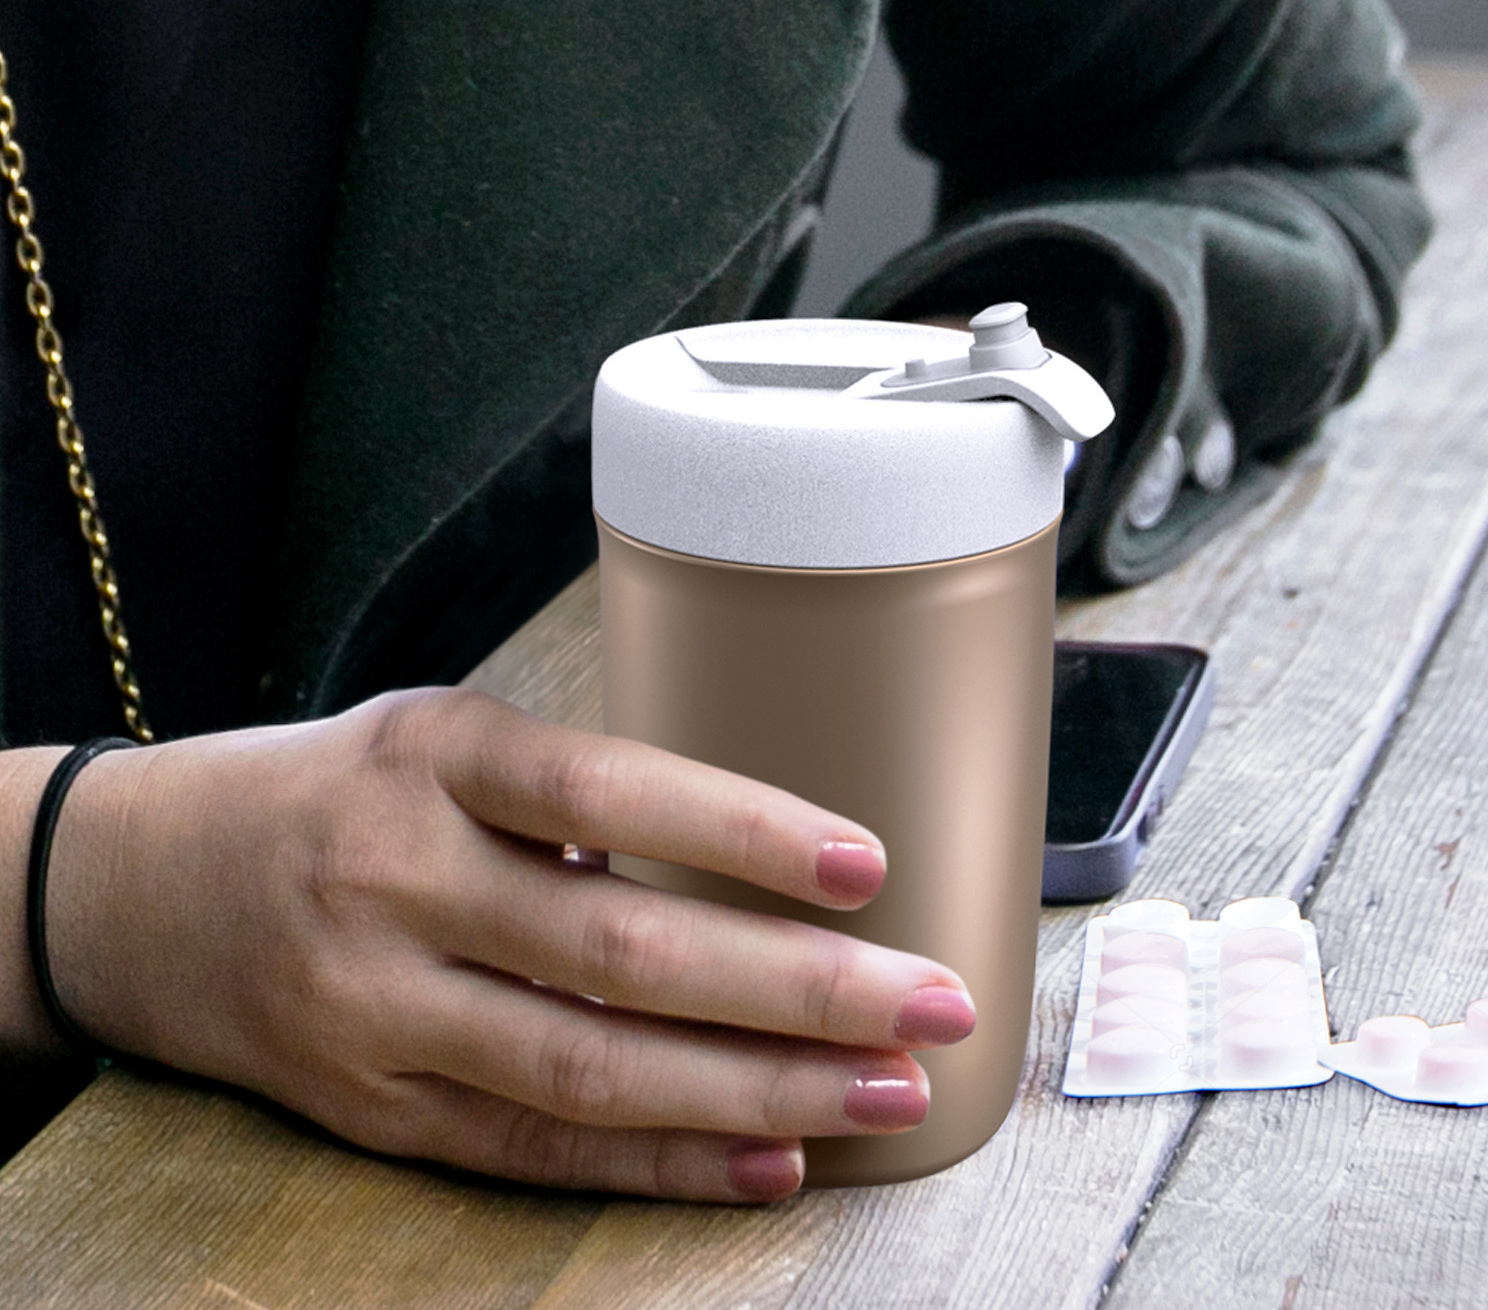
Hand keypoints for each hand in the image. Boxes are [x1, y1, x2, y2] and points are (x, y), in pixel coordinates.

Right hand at [39, 688, 974, 1201]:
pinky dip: (664, 1159)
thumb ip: (583, 794)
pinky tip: (771, 1161)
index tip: (865, 863)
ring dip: (757, 1092)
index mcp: (432, 756)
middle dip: (798, 989)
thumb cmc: (346, 792)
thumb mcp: (443, 738)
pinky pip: (537, 1146)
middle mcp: (398, 880)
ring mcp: (376, 1008)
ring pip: (590, 1068)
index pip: (604, 791)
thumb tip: (776, 862)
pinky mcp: (371, 1108)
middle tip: (933, 1002)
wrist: (142, 887)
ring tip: (884, 1094)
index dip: (737, 829)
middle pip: (620, 951)